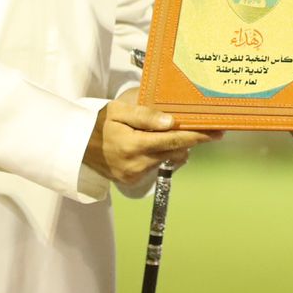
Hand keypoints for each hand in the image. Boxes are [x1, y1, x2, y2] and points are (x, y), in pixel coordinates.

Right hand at [82, 91, 219, 186]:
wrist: (76, 145)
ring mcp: (134, 175)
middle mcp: (136, 164)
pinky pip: (156, 165)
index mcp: (133, 145)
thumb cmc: (99, 122)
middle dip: (190, 138)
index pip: (173, 140)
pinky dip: (161, 153)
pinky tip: (154, 143)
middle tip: (206, 128)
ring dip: (174, 145)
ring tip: (171, 131)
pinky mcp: (132, 180)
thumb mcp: (119, 111)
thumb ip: (145, 115)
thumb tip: (172, 121)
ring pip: (167, 158)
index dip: (197, 135)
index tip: (216, 132)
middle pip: (174, 150)